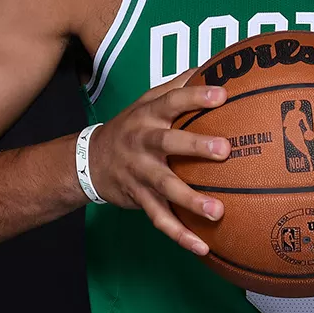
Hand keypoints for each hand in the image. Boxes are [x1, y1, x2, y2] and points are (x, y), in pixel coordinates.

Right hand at [88, 72, 229, 254]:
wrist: (89, 161)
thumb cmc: (131, 126)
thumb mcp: (146, 101)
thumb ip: (177, 85)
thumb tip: (212, 66)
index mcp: (148, 116)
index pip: (172, 101)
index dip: (195, 96)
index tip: (222, 94)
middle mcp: (143, 143)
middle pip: (167, 143)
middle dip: (195, 147)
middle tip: (224, 150)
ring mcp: (140, 174)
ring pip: (165, 187)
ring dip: (191, 200)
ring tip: (218, 212)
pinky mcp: (140, 199)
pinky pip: (160, 220)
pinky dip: (180, 235)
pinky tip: (203, 246)